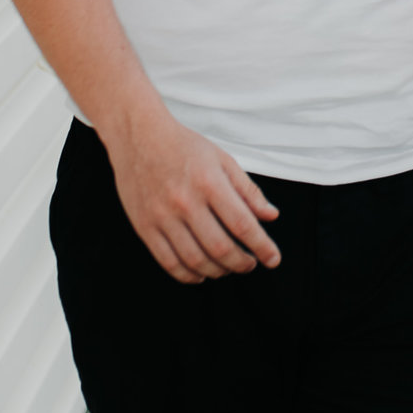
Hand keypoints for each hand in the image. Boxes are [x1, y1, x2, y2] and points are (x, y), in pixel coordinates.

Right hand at [103, 101, 281, 282]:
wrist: (138, 136)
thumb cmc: (183, 146)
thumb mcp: (222, 159)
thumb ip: (247, 190)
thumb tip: (271, 216)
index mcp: (209, 182)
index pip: (242, 224)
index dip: (262, 246)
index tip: (273, 259)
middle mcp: (185, 202)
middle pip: (220, 248)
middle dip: (242, 263)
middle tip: (251, 264)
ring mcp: (162, 216)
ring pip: (195, 260)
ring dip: (218, 271)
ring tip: (228, 268)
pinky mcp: (144, 226)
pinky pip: (168, 262)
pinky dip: (188, 275)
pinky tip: (201, 273)